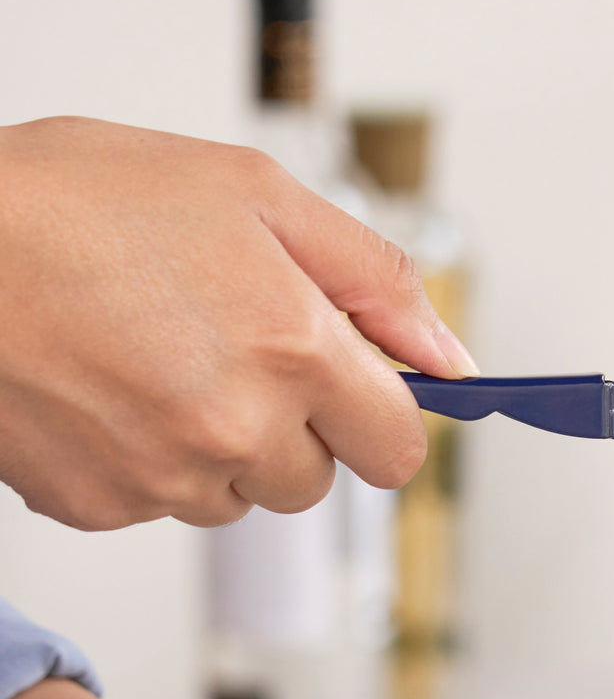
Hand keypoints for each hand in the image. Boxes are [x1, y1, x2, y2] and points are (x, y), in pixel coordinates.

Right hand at [0, 116, 477, 530]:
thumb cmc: (77, 201)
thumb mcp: (254, 193)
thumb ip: (374, 279)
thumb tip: (452, 359)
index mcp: (295, 353)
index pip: (398, 450)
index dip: (380, 419)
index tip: (356, 392)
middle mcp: (238, 431)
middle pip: (318, 480)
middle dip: (295, 427)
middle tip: (230, 349)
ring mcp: (165, 477)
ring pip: (240, 497)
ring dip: (222, 446)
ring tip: (157, 361)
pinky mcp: (100, 505)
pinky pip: (163, 504)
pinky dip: (151, 461)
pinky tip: (110, 393)